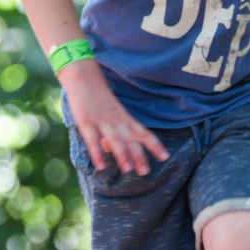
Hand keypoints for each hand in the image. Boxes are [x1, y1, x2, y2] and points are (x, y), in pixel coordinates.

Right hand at [62, 60, 168, 174]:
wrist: (84, 77)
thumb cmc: (99, 98)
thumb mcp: (112, 114)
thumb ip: (113, 132)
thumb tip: (111, 152)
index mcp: (126, 119)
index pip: (144, 133)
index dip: (155, 145)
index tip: (165, 157)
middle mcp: (117, 121)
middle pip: (131, 140)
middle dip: (139, 156)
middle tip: (145, 172)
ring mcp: (102, 122)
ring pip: (115, 140)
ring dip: (122, 155)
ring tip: (128, 169)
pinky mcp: (86, 122)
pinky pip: (92, 140)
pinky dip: (97, 153)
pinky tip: (101, 166)